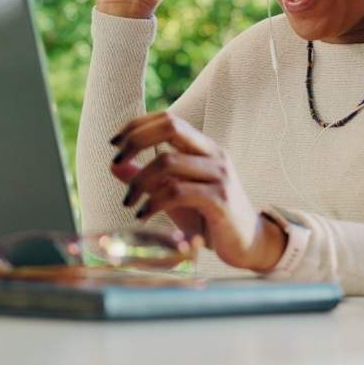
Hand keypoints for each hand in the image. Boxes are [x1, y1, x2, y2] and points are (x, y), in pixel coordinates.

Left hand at [108, 110, 285, 272]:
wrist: (249, 245)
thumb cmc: (209, 219)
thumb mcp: (174, 196)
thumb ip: (148, 179)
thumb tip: (115, 166)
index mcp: (204, 148)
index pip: (168, 119)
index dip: (138, 125)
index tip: (114, 143)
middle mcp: (214, 155)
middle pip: (170, 126)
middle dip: (136, 139)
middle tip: (116, 160)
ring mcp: (219, 175)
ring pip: (167, 162)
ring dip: (139, 181)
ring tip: (129, 202)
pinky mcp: (220, 199)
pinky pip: (177, 192)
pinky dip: (153, 202)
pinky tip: (143, 215)